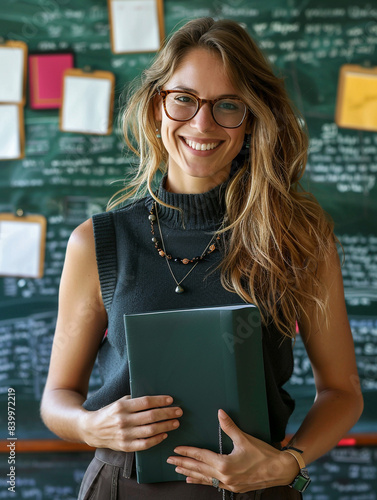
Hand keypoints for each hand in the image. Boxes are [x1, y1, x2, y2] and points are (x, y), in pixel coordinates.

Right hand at [81, 395, 182, 451]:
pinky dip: (156, 440)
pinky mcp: (125, 446)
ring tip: (175, 423)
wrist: (91, 429)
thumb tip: (155, 398)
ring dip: (165, 426)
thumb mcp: (119, 402)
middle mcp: (123, 420)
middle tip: (178, 411)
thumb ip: (134, 400)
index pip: (146, 402)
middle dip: (167, 413)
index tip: (170, 399)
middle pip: (150, 416)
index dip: (160, 400)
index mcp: (122, 406)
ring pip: (150, 430)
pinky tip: (164, 434)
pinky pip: (144, 444)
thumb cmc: (109, 412)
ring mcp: (124, 435)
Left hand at [167, 409, 298, 492]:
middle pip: (198, 469)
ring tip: (178, 470)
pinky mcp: (234, 488)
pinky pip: (213, 485)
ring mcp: (229, 484)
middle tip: (169, 461)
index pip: (201, 456)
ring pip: (204, 479)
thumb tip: (220, 413)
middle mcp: (224, 476)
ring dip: (190, 473)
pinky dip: (202, 481)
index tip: (176, 450)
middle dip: (183, 464)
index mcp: (225, 464)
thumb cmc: (263, 454)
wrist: (280, 471)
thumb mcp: (245, 438)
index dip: (187, 452)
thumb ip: (229, 426)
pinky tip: (195, 479)